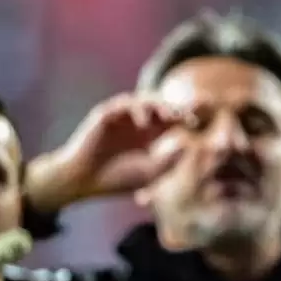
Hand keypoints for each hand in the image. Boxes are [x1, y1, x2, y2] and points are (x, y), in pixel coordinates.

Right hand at [25, 93, 187, 211]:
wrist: (85, 180)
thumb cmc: (118, 179)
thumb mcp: (150, 173)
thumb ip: (169, 160)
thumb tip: (187, 145)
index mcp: (152, 135)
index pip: (173, 119)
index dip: (185, 117)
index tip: (196, 123)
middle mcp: (138, 122)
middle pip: (161, 105)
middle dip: (175, 108)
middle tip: (186, 116)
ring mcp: (122, 117)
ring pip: (145, 100)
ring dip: (159, 105)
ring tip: (169, 116)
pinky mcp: (106, 114)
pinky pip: (124, 103)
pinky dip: (137, 109)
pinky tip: (145, 123)